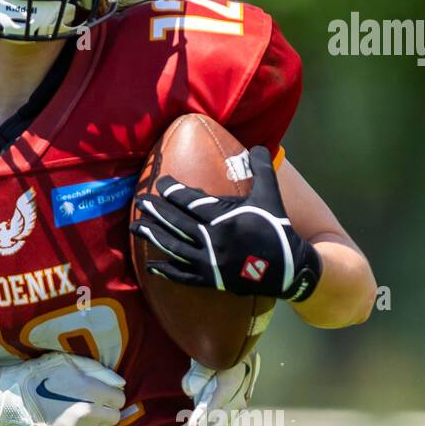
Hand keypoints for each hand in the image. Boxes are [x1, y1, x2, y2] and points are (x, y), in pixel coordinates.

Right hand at [0, 352, 125, 425]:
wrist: (14, 395)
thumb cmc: (42, 374)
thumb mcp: (70, 363)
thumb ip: (99, 372)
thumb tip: (120, 384)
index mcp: (90, 392)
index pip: (119, 399)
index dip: (111, 394)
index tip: (102, 391)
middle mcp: (87, 414)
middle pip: (114, 417)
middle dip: (107, 410)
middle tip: (95, 403)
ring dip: (98, 425)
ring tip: (85, 415)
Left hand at [131, 145, 321, 300]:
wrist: (289, 267)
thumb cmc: (277, 227)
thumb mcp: (270, 196)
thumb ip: (262, 170)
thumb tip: (259, 146)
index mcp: (225, 218)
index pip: (191, 202)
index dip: (173, 191)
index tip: (161, 183)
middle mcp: (213, 240)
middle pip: (176, 223)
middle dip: (156, 211)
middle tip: (139, 201)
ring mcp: (210, 262)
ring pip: (174, 247)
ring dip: (152, 236)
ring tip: (134, 227)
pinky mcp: (211, 279)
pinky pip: (183, 276)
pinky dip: (166, 271)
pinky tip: (149, 266)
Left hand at [172, 353, 260, 425]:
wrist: (240, 357)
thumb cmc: (220, 355)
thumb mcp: (210, 356)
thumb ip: (200, 371)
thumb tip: (188, 388)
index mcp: (229, 387)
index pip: (215, 408)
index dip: (203, 421)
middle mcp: (233, 405)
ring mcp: (229, 415)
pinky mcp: (223, 419)